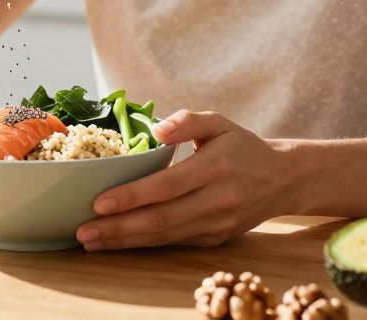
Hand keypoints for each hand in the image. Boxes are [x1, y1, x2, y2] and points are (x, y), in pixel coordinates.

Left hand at [75, 110, 294, 250]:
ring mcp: (216, 224)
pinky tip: (118, 242)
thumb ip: (187, 121)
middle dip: (118, 228)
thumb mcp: (219, 122)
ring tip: (90, 241)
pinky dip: (143, 244)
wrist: (283, 179)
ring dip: (124, 242)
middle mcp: (217, 200)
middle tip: (83, 230)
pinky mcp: (215, 239)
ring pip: (164, 237)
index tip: (99, 203)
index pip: (167, 186)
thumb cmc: (242, 146)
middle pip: (161, 219)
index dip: (132, 197)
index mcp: (215, 168)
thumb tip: (156, 129)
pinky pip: (174, 242)